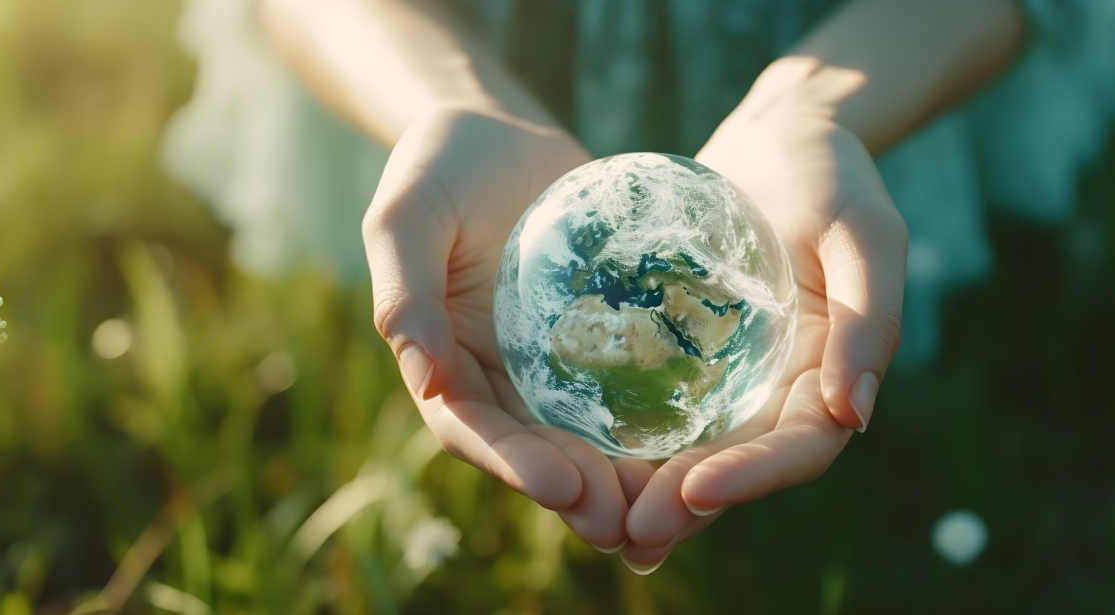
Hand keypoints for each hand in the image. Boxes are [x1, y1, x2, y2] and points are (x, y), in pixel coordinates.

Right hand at [364, 106, 652, 550]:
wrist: (497, 130)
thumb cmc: (438, 166)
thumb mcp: (407, 214)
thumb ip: (405, 288)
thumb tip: (421, 375)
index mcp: (442, 364)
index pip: (473, 431)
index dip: (516, 466)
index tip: (562, 488)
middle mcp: (497, 378)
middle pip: (536, 451)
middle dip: (581, 494)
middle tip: (628, 524)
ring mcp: (550, 365)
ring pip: (587, 436)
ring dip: (625, 478)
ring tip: (672, 508)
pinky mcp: (600, 340)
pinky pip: (630, 388)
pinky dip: (660, 421)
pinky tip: (709, 441)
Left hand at [617, 58, 907, 571]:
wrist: (783, 129)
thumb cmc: (833, 171)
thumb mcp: (864, 231)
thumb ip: (867, 318)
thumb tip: (855, 414)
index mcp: (833, 369)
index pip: (800, 443)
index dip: (753, 476)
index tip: (695, 491)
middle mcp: (783, 384)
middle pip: (739, 464)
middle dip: (687, 505)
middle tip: (633, 534)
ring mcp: (734, 372)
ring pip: (693, 449)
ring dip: (651, 493)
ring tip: (599, 526)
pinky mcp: (687, 350)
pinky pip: (657, 405)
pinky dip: (625, 442)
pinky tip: (577, 467)